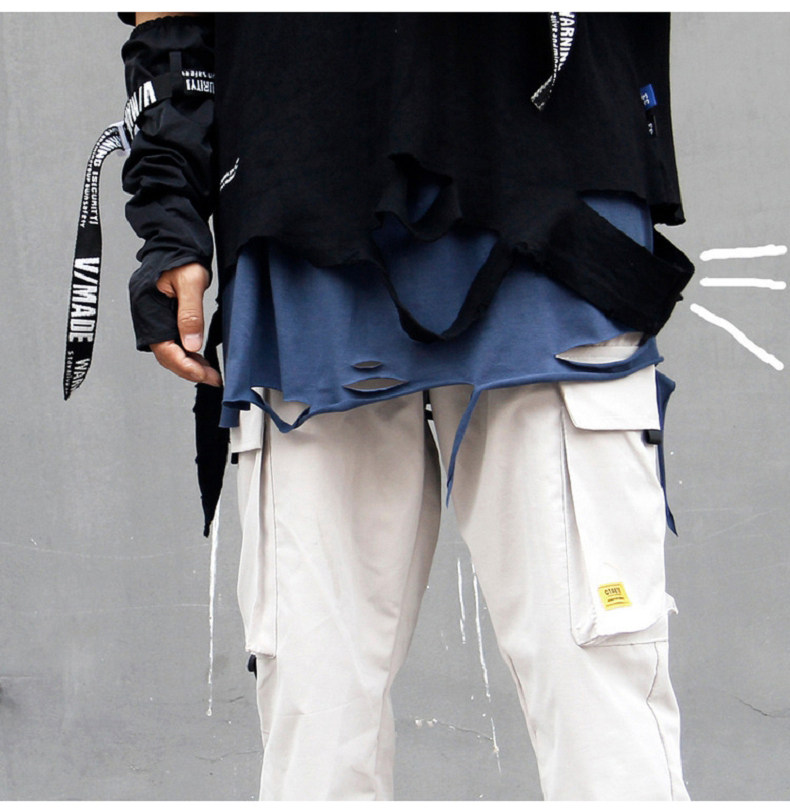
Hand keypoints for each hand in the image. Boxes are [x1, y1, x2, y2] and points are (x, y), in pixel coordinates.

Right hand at [150, 262, 221, 386]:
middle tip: (213, 378)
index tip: (206, 375)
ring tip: (210, 371)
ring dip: (188, 363)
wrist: (176, 241)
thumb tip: (191, 345)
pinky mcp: (161, 315)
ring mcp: (152, 316)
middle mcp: (146, 316)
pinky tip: (200, 357)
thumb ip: (190, 314)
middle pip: (165, 354)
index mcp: (148, 308)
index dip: (186, 366)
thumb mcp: (191, 283)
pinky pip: (171, 340)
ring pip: (169, 350)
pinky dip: (186, 352)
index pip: (165, 349)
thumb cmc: (182, 256)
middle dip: (189, 369)